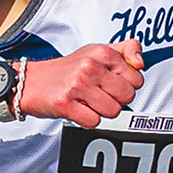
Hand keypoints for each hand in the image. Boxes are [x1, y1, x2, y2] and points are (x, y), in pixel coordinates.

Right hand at [16, 40, 146, 127]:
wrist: (32, 81)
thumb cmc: (68, 69)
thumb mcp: (98, 51)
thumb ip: (127, 50)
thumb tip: (140, 63)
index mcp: (101, 52)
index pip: (136, 79)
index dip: (127, 85)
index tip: (112, 82)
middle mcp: (89, 66)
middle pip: (127, 96)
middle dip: (116, 99)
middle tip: (100, 94)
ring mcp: (76, 85)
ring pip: (113, 111)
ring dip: (102, 111)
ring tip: (88, 101)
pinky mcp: (65, 104)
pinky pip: (93, 122)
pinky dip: (88, 120)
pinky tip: (79, 109)